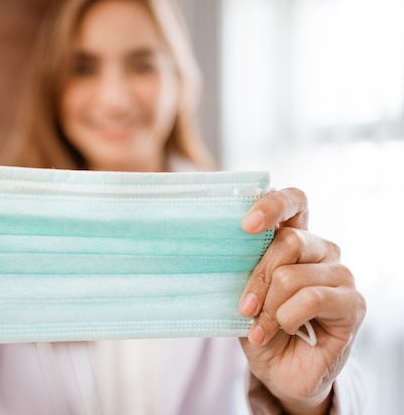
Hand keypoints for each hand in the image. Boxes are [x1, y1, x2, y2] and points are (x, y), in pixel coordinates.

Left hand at [238, 188, 365, 413]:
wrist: (280, 371)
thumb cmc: (259, 326)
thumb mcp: (243, 293)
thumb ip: (241, 267)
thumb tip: (220, 247)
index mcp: (294, 238)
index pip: (294, 202)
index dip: (272, 205)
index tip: (246, 225)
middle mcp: (320, 250)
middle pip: (288, 242)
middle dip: (258, 278)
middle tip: (244, 307)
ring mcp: (340, 275)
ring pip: (294, 275)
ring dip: (269, 307)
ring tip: (260, 329)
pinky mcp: (353, 303)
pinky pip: (312, 298)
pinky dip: (288, 317)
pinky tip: (283, 330)